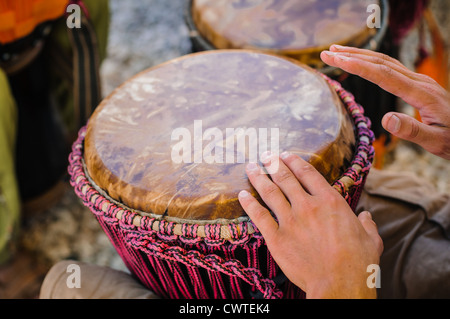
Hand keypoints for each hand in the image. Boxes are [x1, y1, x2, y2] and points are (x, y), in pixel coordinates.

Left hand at [238, 152, 382, 298]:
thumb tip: (367, 217)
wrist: (339, 284)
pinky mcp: (277, 238)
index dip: (295, 161)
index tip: (286, 154)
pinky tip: (242, 195)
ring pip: (269, 192)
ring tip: (250, 167)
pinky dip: (249, 204)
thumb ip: (367, 224)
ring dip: (258, 177)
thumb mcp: (371, 239)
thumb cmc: (358, 263)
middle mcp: (308, 206)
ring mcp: (290, 221)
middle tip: (265, 155)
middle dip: (273, 164)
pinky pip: (259, 216)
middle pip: (285, 178)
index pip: (308, 173)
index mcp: (330, 201)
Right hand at [321, 45, 449, 159]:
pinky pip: (391, 68)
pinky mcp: (418, 85)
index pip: (383, 75)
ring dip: (360, 55)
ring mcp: (419, 81)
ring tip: (337, 52)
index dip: (357, 66)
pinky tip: (362, 63)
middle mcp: (419, 82)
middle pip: (381, 62)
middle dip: (352, 55)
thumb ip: (412, 130)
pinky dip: (371, 63)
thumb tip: (385, 119)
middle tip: (327, 52)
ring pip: (385, 62)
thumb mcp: (436, 142)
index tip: (335, 59)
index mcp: (421, 94)